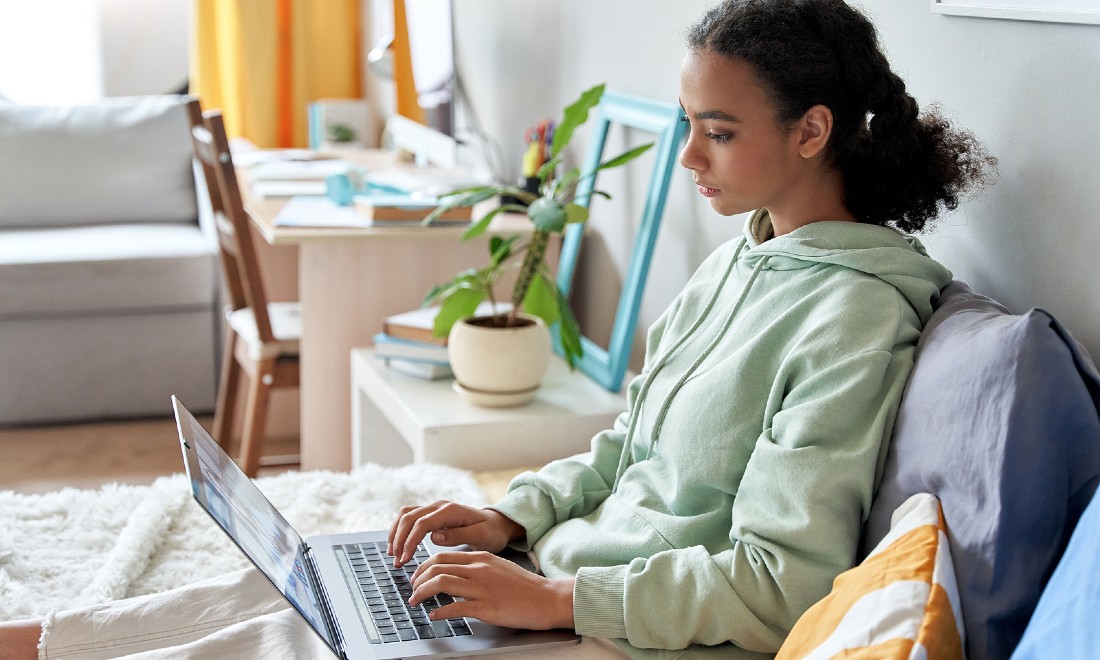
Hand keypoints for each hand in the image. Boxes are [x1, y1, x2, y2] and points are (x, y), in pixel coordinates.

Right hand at [387, 500, 523, 566]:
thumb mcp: (480, 536)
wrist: (497, 524)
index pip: (422, 523)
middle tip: (396, 561)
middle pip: (409, 517)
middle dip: (399, 539)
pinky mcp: (433, 514)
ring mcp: (435, 508)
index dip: (410, 541)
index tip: (405, 559)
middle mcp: (440, 506)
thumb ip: (458, 536)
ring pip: (406, 515)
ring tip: (393, 554)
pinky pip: (410, 518)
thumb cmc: (491, 532)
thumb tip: (435, 536)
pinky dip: (400, 530)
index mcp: (450, 511)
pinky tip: (398, 545)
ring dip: (396, 533)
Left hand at [410, 551, 574, 629]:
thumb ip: (477, 568)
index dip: (423, 567)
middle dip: (417, 579)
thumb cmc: (524, 587)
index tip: (417, 577)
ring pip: (440, 583)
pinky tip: (434, 616)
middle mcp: (478, 569)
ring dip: (422, 593)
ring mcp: (481, 588)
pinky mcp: (486, 607)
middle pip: (436, 567)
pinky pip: (454, 607)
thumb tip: (455, 575)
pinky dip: (439, 612)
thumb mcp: (498, 567)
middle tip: (412, 590)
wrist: (546, 598)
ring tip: (416, 602)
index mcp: (481, 558)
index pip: (441, 556)